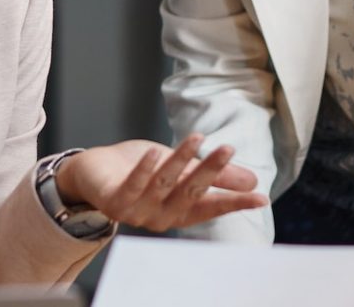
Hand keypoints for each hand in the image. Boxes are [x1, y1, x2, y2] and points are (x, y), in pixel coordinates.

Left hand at [54, 134, 267, 231]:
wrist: (94, 172)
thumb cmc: (141, 171)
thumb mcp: (182, 169)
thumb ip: (213, 178)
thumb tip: (252, 181)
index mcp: (178, 211)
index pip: (211, 208)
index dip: (234, 203)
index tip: (259, 198)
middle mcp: (159, 217)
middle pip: (190, 194)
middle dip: (210, 172)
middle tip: (228, 149)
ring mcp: (136, 211)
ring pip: (163, 185)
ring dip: (180, 161)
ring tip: (197, 137)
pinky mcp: (113, 201)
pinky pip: (132, 185)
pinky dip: (144, 169)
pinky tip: (155, 151)